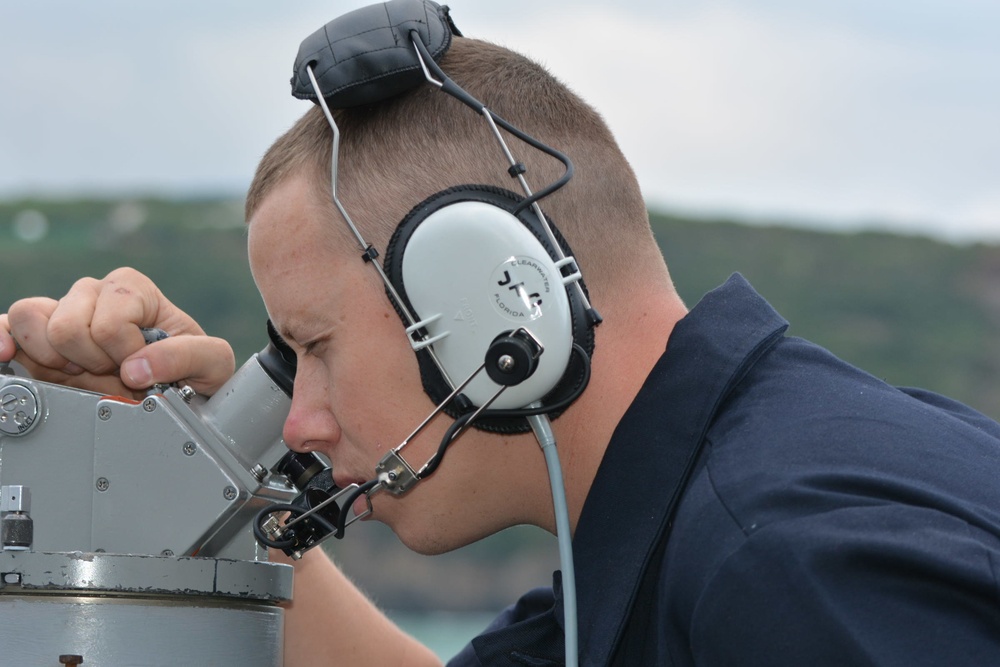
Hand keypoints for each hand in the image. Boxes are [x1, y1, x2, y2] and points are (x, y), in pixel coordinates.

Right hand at [0, 267, 234, 398]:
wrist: (176, 390)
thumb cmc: (194, 370)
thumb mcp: (212, 362)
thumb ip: (188, 357)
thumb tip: (138, 367)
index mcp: (133, 289)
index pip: (110, 322)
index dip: (124, 353)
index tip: (141, 367)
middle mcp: (94, 294)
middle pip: (66, 325)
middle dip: (92, 362)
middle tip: (113, 373)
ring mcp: (63, 312)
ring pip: (31, 320)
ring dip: (58, 361)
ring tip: (86, 374)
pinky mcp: (38, 336)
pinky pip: (6, 326)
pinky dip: (2, 340)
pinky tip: (6, 356)